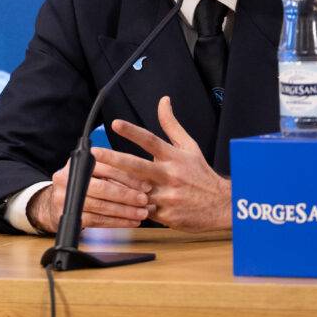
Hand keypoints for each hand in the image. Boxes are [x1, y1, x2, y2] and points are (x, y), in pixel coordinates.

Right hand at [26, 157, 151, 233]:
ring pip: (101, 206)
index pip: (107, 168)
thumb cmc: (84, 184)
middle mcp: (68, 177)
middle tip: (144, 200)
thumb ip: (113, 171)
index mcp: (79, 161)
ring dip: (124, 211)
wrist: (54, 202)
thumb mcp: (94, 171)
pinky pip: (96, 221)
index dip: (129, 177)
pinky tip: (130, 222)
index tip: (146, 185)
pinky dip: (116, 222)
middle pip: (103, 188)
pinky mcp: (68, 216)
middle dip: (127, 195)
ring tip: (142, 213)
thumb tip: (144, 179)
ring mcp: (65, 198)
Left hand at [92, 96, 231, 231]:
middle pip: (138, 166)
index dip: (132, 131)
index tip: (115, 123)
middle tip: (96, 153)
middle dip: (115, 159)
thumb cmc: (201, 173)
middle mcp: (170, 175)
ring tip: (95, 180)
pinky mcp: (165, 216)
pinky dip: (128, 207)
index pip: (151, 140)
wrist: (221, 205)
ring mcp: (167, 196)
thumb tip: (163, 101)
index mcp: (174, 157)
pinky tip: (112, 203)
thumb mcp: (189, 146)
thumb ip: (171, 124)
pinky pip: (141, 210)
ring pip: (136, 191)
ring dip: (116, 186)